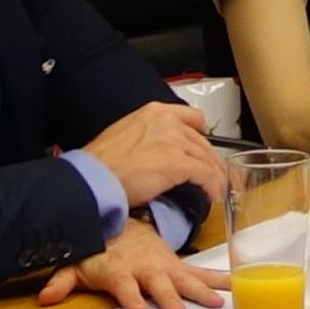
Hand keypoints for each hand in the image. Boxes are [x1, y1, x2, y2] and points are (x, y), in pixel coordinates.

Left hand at [39, 219, 222, 308]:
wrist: (121, 222)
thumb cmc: (100, 250)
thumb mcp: (76, 265)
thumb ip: (62, 281)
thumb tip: (45, 298)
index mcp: (121, 271)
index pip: (125, 286)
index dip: (129, 297)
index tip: (136, 308)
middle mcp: (147, 269)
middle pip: (159, 284)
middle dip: (168, 296)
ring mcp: (166, 267)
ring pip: (187, 279)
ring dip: (202, 291)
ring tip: (219, 303)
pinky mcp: (180, 266)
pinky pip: (204, 274)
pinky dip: (221, 280)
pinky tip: (239, 288)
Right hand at [81, 98, 225, 200]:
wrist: (94, 178)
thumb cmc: (100, 163)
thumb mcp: (126, 135)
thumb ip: (148, 137)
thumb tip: (159, 154)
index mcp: (154, 112)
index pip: (192, 117)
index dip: (202, 135)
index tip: (204, 148)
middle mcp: (168, 121)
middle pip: (202, 141)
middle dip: (211, 160)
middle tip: (214, 176)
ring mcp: (174, 141)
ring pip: (207, 157)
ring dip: (215, 176)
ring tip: (215, 190)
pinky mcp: (178, 162)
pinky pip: (206, 174)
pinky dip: (212, 186)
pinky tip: (212, 196)